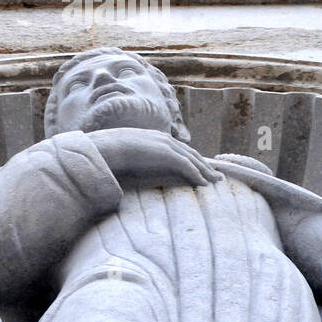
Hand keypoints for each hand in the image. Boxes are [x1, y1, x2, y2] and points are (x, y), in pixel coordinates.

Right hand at [85, 128, 221, 191]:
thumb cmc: (110, 153)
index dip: (190, 158)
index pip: (178, 149)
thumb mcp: (125, 154)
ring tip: (215, 181)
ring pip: (192, 159)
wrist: (106, 149)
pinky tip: (204, 184)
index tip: (198, 167)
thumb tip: (131, 171)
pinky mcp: (167, 155)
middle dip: (203, 164)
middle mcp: (163, 139)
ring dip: (205, 171)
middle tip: (214, 175)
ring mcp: (166, 146)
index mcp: (154, 138)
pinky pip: (187, 166)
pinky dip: (197, 174)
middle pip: (190, 153)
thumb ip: (134, 159)